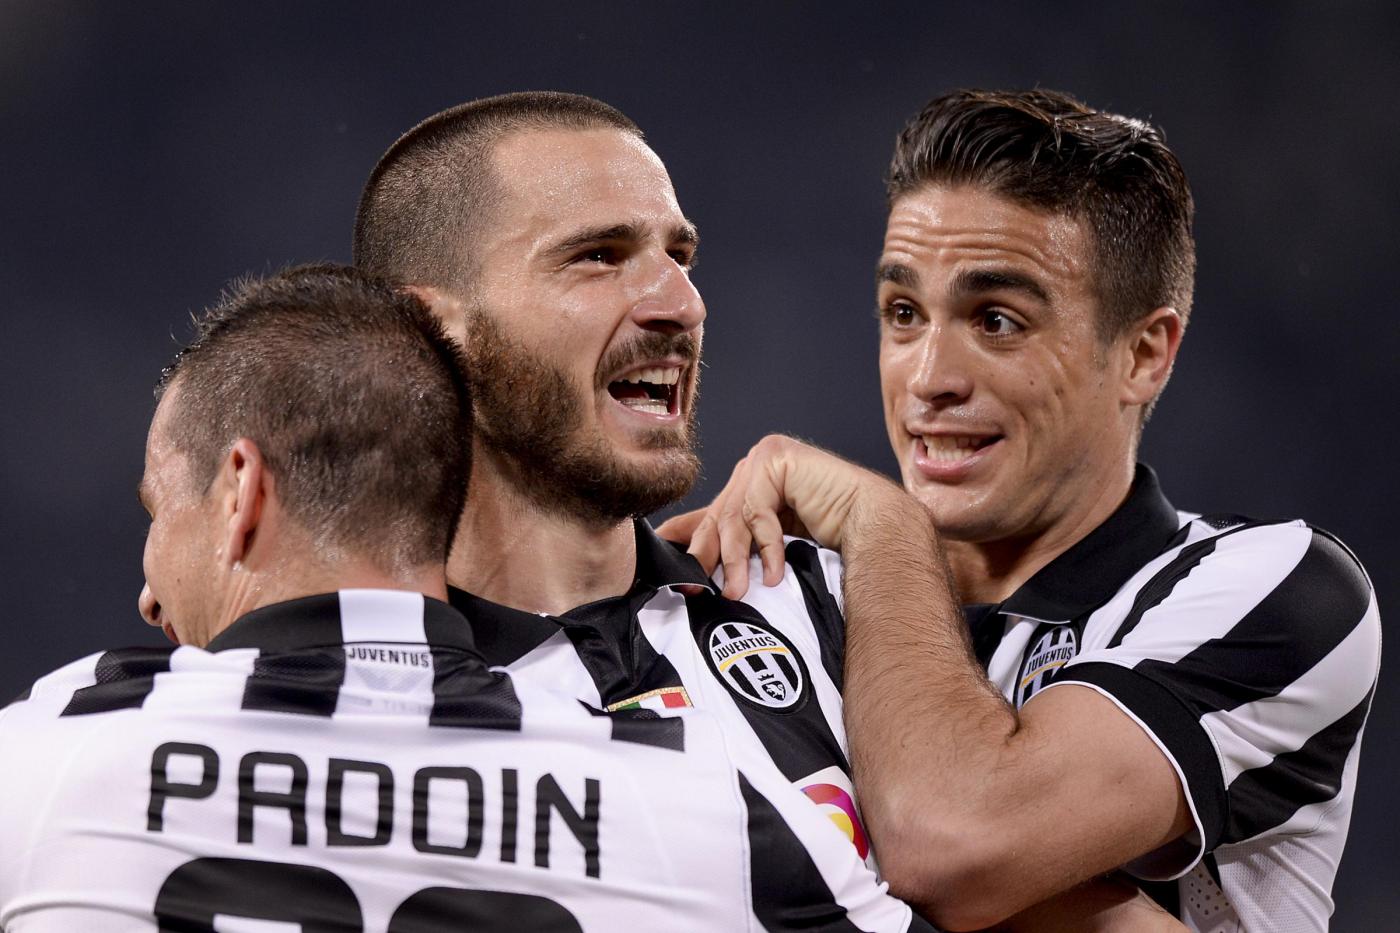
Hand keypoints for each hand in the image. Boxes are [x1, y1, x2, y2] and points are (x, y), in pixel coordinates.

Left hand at [656, 435, 898, 597]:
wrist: (876, 529)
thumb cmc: (834, 540)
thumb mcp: (770, 547)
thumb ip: (735, 545)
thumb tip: (691, 564)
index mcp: (752, 486)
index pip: (711, 513)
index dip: (687, 539)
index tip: (667, 565)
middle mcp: (755, 468)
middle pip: (717, 516)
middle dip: (707, 558)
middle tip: (698, 591)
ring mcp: (765, 458)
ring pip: (733, 516)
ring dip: (734, 561)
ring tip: (739, 592)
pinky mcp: (776, 457)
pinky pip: (756, 509)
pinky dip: (765, 546)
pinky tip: (774, 573)